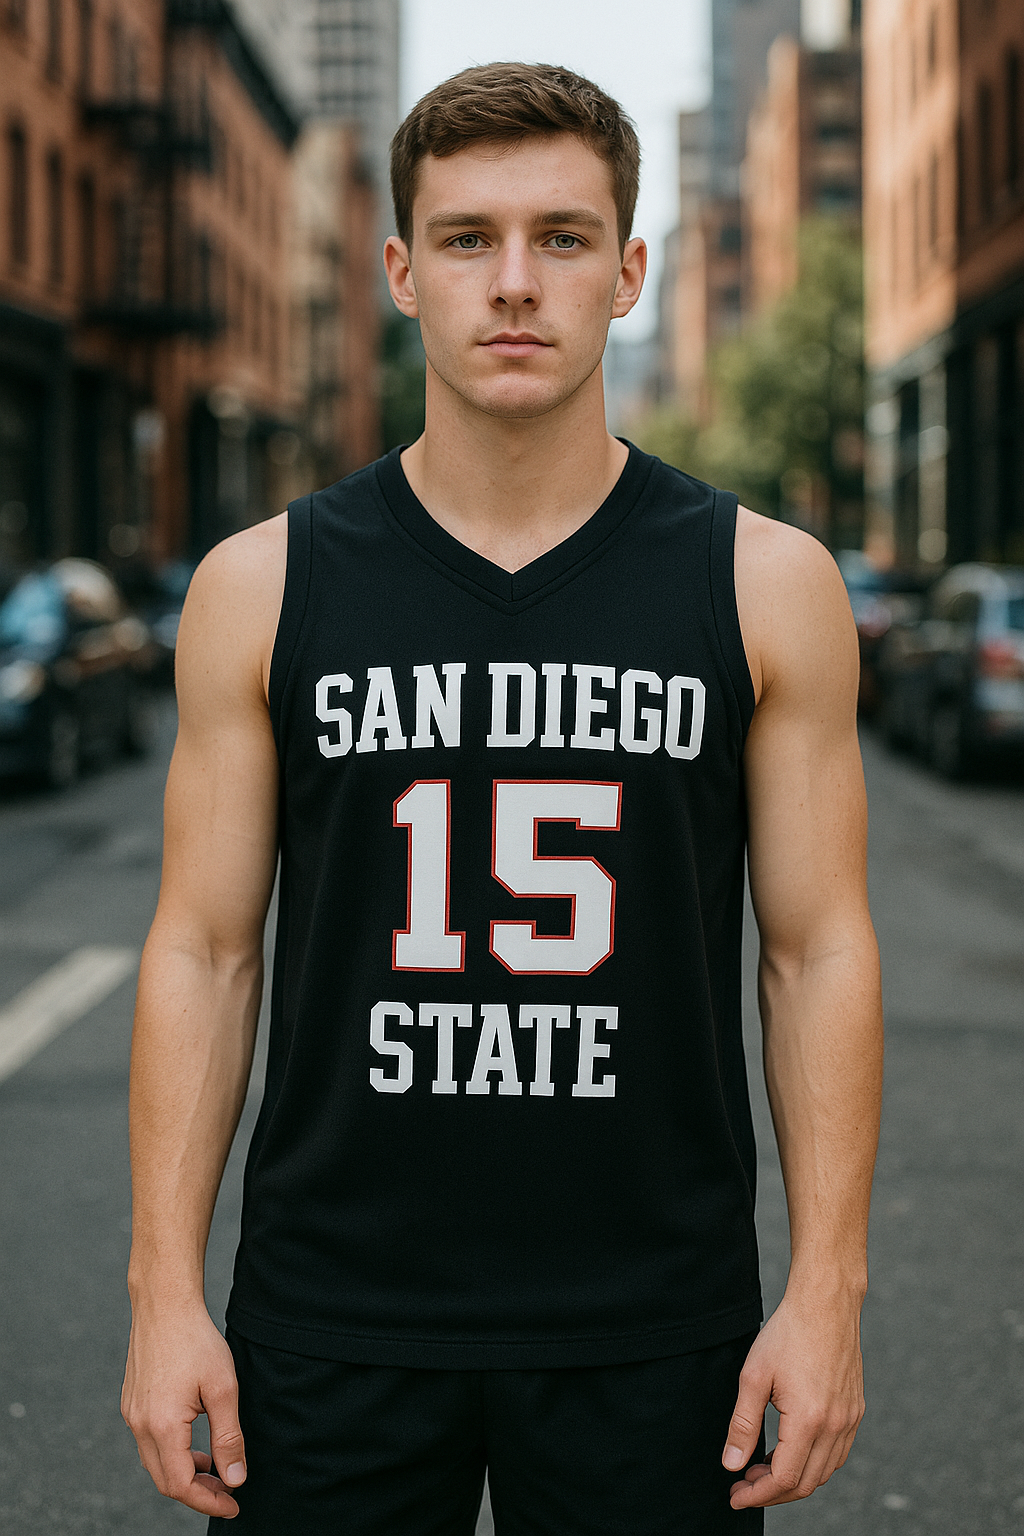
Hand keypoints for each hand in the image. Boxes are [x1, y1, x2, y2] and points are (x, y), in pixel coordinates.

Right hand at [121, 1304, 246, 1518]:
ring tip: (213, 1466)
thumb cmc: (196, 1340)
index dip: (209, 1500)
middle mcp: (139, 1425)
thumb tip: (236, 1477)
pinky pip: (148, 1442)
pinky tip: (193, 1441)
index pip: (181, 1485)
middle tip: (227, 1490)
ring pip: (155, 1462)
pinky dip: (171, 1452)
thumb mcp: (223, 1388)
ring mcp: (131, 1413)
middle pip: (164, 1480)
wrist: (164, 1303)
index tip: (234, 1503)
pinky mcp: (131, 1402)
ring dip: (184, 1472)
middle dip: (197, 1491)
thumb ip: (229, 1437)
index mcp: (161, 1425)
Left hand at [722, 1288, 865, 1508]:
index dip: (757, 1495)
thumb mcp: (754, 1376)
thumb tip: (732, 1465)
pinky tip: (790, 1452)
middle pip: (804, 1483)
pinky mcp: (854, 1411)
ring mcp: (849, 1420)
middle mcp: (835, 1426)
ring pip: (823, 1472)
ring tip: (761, 1469)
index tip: (735, 1496)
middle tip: (743, 1484)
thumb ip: (742, 1425)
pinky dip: (813, 1464)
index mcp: (809, 1421)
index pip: (783, 1479)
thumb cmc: (788, 1334)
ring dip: (792, 1480)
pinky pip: (836, 1454)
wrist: (826, 1304)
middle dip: (771, 1493)